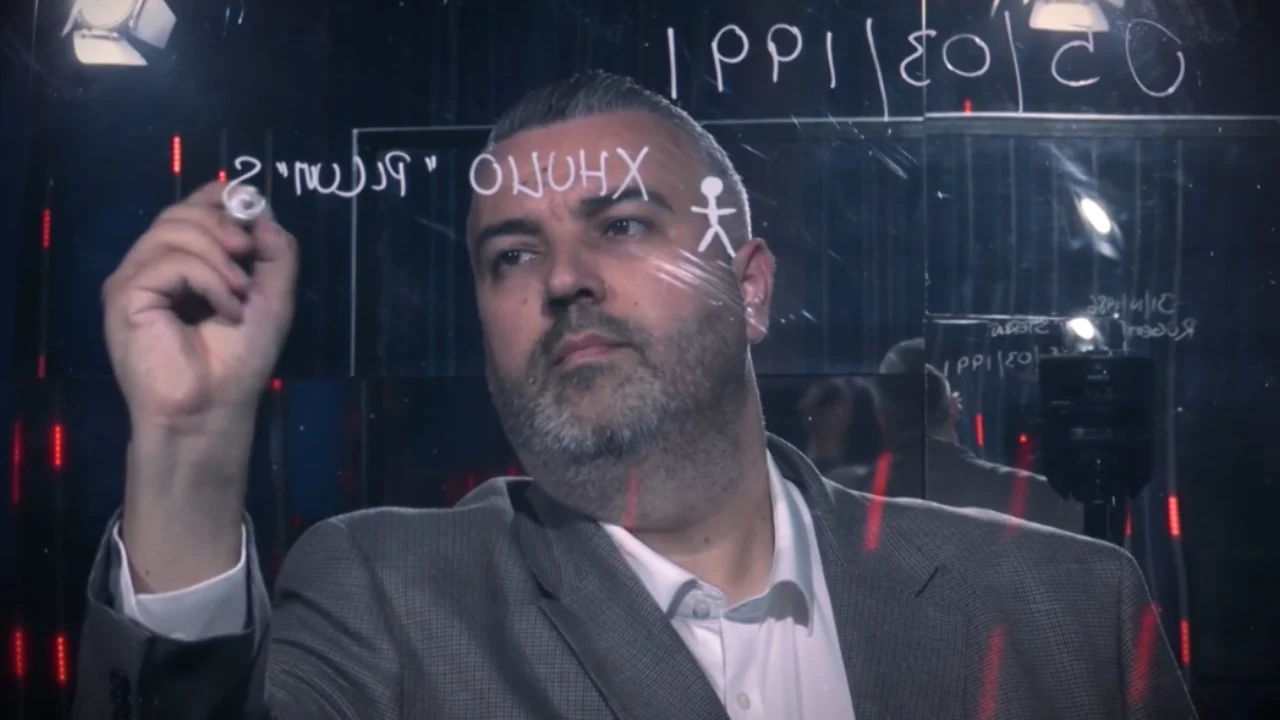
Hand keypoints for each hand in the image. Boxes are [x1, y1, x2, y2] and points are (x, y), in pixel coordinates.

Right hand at [103, 181, 297, 432]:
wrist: (212, 409)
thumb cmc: (238, 362)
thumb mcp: (272, 298)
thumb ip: (276, 254)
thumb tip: (265, 212)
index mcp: (181, 264)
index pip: (188, 209)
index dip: (217, 197)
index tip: (249, 205)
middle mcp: (151, 266)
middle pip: (180, 213)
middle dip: (223, 224)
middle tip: (249, 253)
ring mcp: (133, 279)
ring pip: (174, 230)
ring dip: (220, 259)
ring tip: (240, 296)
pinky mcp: (125, 294)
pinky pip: (170, 262)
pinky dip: (209, 280)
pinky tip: (225, 309)